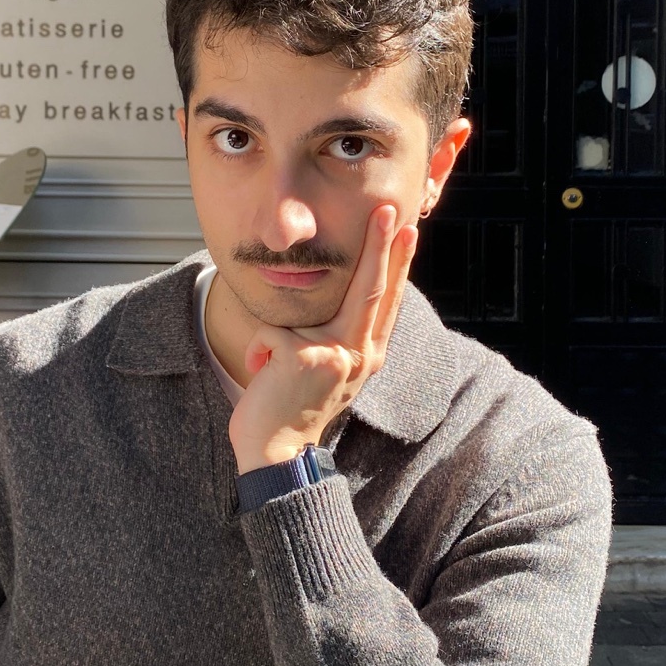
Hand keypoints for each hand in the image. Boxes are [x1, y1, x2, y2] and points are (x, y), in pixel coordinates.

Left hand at [228, 204, 417, 474]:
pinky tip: (262, 377)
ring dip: (274, 340)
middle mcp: (359, 353)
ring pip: (306, 309)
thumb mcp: (328, 369)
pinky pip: (269, 330)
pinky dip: (257, 350)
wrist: (278, 454)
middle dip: (382, 245)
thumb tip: (339, 299)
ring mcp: (334, 353)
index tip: (408, 229)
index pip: (385, 299)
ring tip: (271, 373)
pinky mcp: (304, 355)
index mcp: (367, 354)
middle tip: (391, 211)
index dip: (397, 262)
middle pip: (372, 287)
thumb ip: (338, 337)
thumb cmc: (294, 407)